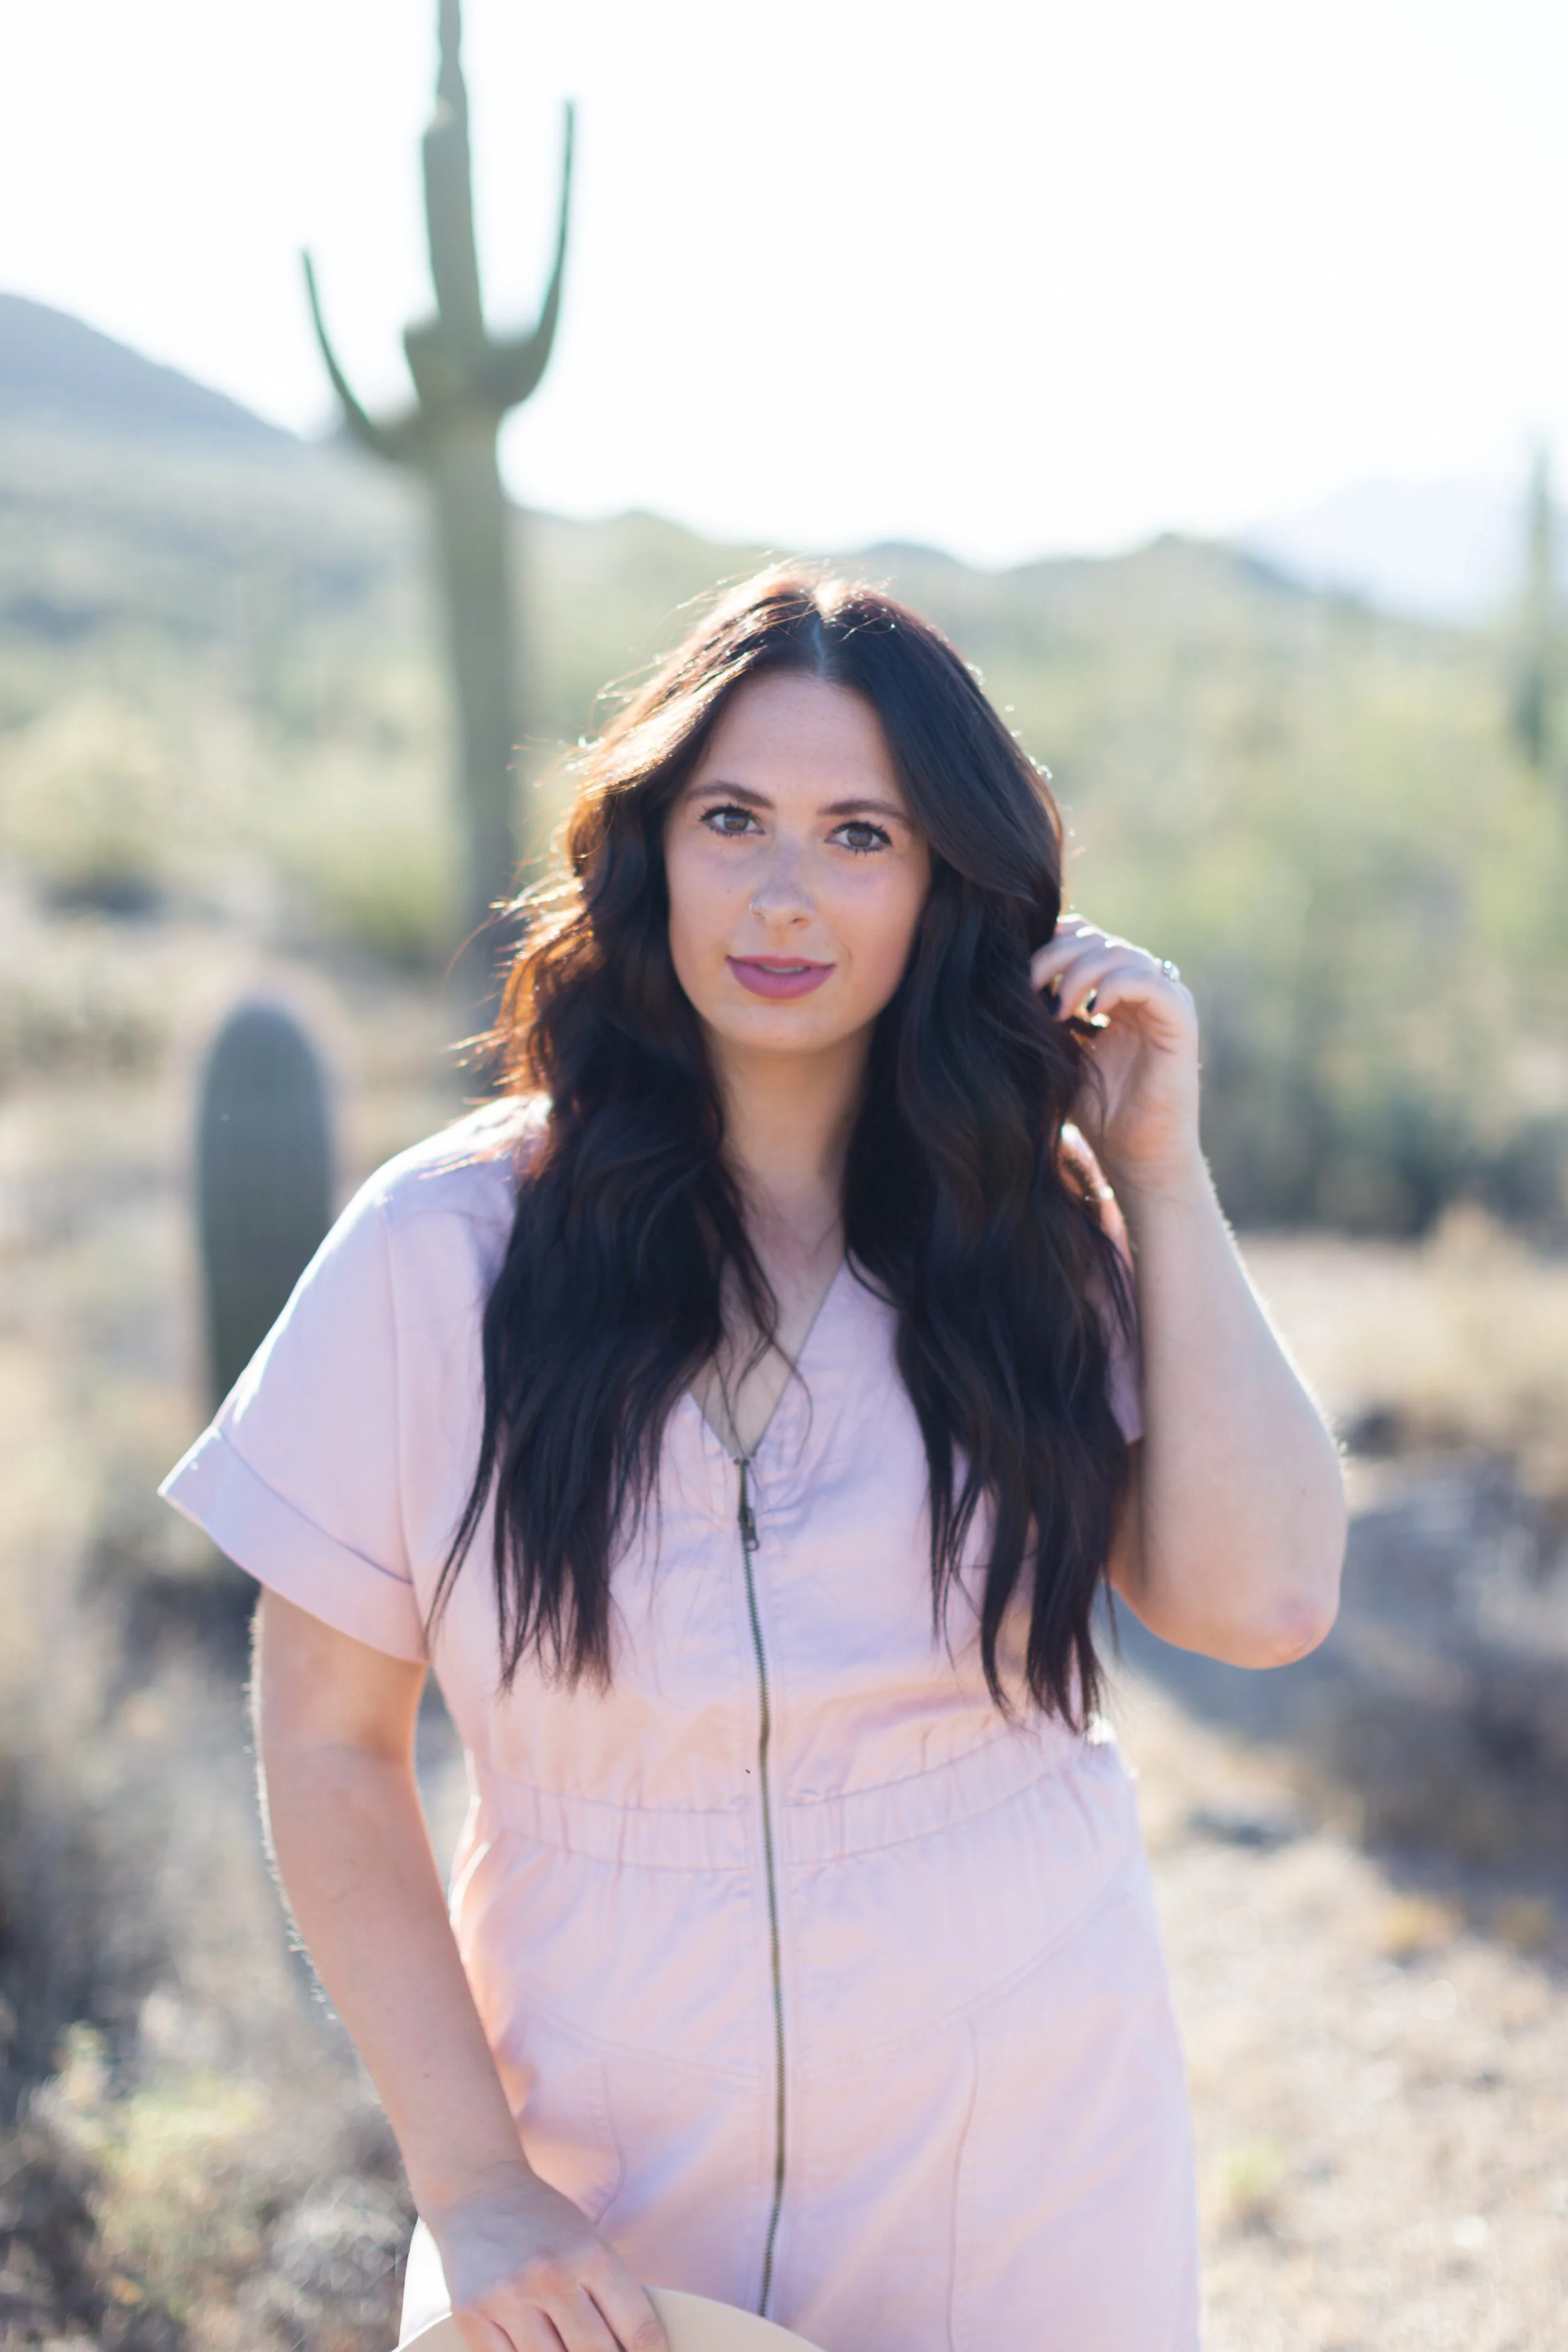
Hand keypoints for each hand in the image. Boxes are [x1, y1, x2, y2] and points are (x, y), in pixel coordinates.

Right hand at [426, 2162, 667, 2351]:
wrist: (479, 2190)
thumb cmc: (544, 2222)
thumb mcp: (589, 2242)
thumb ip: (609, 2294)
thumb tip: (633, 2349)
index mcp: (590, 2255)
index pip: (637, 2329)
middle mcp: (550, 2277)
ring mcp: (508, 2299)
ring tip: (574, 2350)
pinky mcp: (471, 2315)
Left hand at [1030, 917, 1200, 1194]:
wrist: (1135, 1158)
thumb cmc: (1096, 1112)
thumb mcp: (1058, 1053)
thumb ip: (1044, 1014)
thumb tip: (1002, 980)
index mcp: (1113, 990)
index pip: (1084, 939)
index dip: (1050, 942)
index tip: (1017, 971)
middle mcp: (1142, 989)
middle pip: (1098, 940)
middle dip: (1056, 955)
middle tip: (1028, 985)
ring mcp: (1164, 1002)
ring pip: (1122, 953)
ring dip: (1081, 971)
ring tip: (1057, 1008)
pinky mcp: (1181, 1021)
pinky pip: (1151, 981)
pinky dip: (1116, 986)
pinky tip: (1090, 1011)